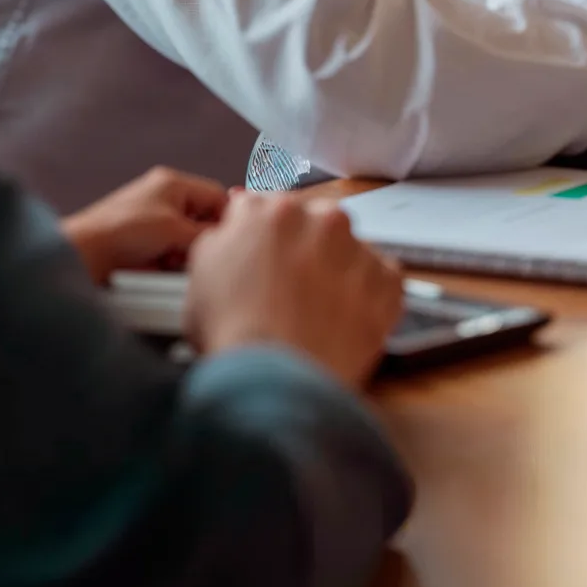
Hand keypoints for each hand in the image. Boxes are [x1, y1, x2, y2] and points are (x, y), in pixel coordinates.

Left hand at [62, 167, 229, 285]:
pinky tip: (162, 270)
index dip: (226, 217)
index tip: (231, 238)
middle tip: (195, 252)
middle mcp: (165, 199)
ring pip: (189, 240)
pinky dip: (172, 263)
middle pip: (202, 220)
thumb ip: (205, 233)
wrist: (85, 255)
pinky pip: (173, 253)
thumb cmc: (121, 231)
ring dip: (185, 254)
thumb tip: (226, 238)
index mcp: (173, 183)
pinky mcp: (146, 244)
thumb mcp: (174, 229)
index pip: (216, 195)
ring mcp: (155, 222)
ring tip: (172, 262)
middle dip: (200, 239)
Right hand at [184, 193, 402, 389]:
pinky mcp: (385, 281)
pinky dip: (368, 297)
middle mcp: (319, 219)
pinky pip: (381, 280)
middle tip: (291, 290)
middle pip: (313, 223)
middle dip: (304, 249)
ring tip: (318, 313)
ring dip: (338, 271)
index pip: (267, 207)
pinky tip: (344, 322)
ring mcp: (357, 249)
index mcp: (271, 210)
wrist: (276, 379)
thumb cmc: (234, 333)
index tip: (267, 255)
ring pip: (349, 250)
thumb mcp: (201, 274)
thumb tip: (233, 230)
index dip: (263, 235)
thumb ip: (222, 239)